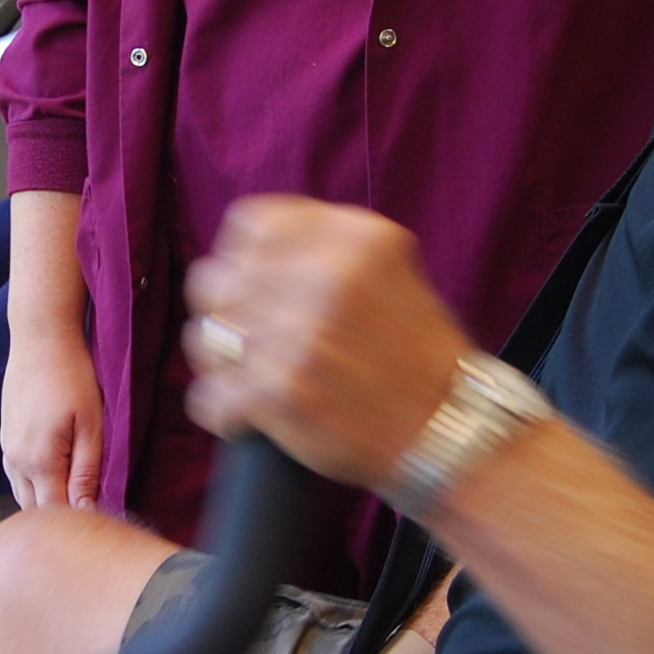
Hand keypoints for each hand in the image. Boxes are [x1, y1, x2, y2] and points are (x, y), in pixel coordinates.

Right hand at [1, 309, 104, 509]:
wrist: (40, 339)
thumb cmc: (72, 376)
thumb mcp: (91, 425)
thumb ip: (88, 470)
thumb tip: (87, 509)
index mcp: (39, 461)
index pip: (57, 512)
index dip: (80, 518)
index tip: (103, 514)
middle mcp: (16, 461)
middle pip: (36, 510)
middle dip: (61, 515)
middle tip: (91, 505)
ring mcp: (6, 450)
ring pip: (23, 495)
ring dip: (46, 501)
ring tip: (75, 491)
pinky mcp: (5, 439)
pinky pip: (16, 477)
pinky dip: (35, 485)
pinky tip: (56, 475)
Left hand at [182, 196, 468, 493]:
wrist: (448, 430)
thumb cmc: (415, 354)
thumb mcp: (390, 268)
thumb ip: (327, 247)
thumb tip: (247, 252)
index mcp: (355, 238)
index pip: (250, 223)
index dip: (243, 257)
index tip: (254, 284)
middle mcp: (327, 278)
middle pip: (217, 279)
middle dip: (226, 312)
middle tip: (248, 338)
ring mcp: (300, 336)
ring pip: (206, 337)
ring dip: (220, 362)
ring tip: (248, 378)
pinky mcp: (281, 394)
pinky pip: (210, 395)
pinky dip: (223, 412)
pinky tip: (249, 417)